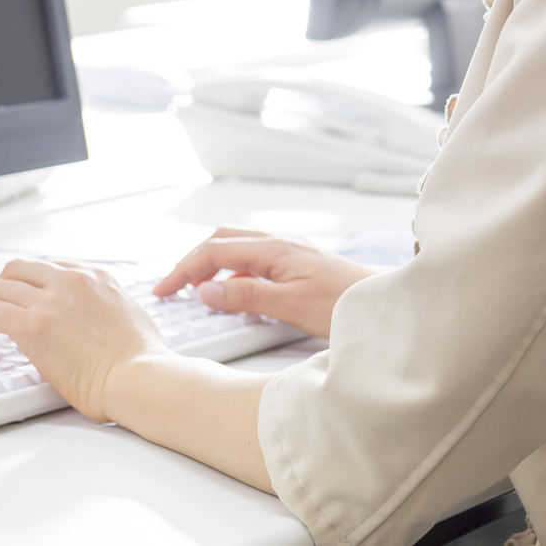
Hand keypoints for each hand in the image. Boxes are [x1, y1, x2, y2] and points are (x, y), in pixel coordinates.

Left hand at [0, 259, 164, 422]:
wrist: (141, 376)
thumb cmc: (141, 362)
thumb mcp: (129, 319)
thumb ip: (104, 313)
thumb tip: (92, 326)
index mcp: (98, 278)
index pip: (50, 268)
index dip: (26, 282)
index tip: (16, 297)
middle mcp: (73, 280)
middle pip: (18, 268)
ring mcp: (51, 299)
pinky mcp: (32, 324)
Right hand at [152, 226, 375, 338]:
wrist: (381, 304)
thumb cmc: (344, 304)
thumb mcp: (290, 305)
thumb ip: (247, 295)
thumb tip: (206, 288)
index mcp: (275, 248)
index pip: (216, 249)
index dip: (184, 269)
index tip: (164, 290)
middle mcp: (282, 243)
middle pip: (224, 240)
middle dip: (193, 260)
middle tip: (172, 286)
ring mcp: (291, 252)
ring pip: (239, 248)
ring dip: (212, 263)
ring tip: (194, 287)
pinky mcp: (299, 264)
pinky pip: (255, 259)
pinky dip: (233, 270)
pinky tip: (232, 289)